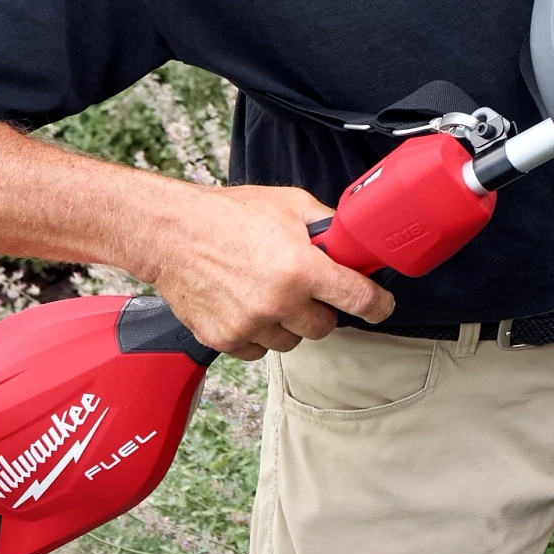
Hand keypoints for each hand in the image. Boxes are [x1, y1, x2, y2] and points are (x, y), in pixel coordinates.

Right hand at [135, 179, 397, 357]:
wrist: (171, 233)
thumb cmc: (228, 215)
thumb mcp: (290, 204)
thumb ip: (327, 226)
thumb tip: (355, 242)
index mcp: (301, 268)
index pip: (358, 299)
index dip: (378, 305)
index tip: (382, 307)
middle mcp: (278, 301)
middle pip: (325, 327)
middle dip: (321, 309)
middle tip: (305, 289)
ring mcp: (250, 324)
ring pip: (291, 341)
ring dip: (288, 323)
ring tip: (268, 292)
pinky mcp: (224, 339)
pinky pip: (259, 349)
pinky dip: (258, 333)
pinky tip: (247, 305)